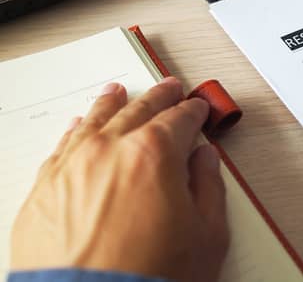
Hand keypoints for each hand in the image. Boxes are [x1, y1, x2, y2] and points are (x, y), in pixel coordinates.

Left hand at [11, 77, 228, 281]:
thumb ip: (209, 187)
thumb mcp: (207, 235)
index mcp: (154, 153)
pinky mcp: (44, 190)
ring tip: (119, 93)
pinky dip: (76, 130)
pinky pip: (62, 146)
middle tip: (169, 89)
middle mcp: (109, 150)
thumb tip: (205, 161)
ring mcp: (72, 167)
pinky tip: (81, 125)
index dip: (194, 112)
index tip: (197, 110)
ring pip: (96, 120)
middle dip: (159, 98)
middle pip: (139, 110)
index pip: (180, 119)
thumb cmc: (149, 279)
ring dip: (113, 103)